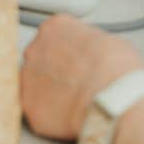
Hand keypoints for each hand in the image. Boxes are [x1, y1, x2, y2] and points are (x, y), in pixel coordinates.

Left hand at [21, 14, 143, 140]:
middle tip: (74, 82)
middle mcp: (35, 49)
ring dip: (49, 92)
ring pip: (34, 84)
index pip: (53, 34)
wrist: (111, 99)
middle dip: (54, 70)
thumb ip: (88, 44)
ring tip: (72, 101)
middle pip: (39, 58)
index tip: (76, 59)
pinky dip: (49, 115)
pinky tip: (67, 115)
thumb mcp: (109, 40)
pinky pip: (36, 110)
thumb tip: (91, 55)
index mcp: (54, 27)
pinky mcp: (29, 108)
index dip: (67, 49)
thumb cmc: (115, 69)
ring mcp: (28, 79)